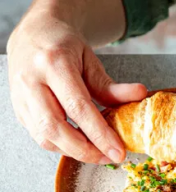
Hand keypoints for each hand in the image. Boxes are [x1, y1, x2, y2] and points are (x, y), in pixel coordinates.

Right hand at [8, 10, 146, 162]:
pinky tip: (79, 145)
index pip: (78, 107)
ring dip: (73, 152)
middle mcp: (31, 80)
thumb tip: (140, 95)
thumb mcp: (90, 60)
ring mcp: (21, 96)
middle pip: (55, 127)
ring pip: (45, 137)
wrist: (34, 33)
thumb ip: (111, 85)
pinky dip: (62, 147)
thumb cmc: (64, 47)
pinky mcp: (18, 109)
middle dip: (85, 150)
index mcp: (53, 63)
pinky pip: (39, 137)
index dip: (99, 134)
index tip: (118, 152)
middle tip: (108, 158)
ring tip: (97, 153)